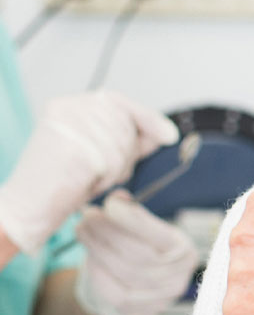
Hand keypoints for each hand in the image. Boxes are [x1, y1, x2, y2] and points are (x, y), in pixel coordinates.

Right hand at [0, 90, 178, 254]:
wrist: (22, 212)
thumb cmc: (58, 185)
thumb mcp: (96, 153)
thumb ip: (128, 138)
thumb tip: (166, 132)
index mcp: (67, 105)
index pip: (119, 102)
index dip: (148, 118)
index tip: (169, 135)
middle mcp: (68, 109)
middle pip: (126, 125)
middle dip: (126, 153)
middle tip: (101, 173)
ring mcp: (72, 127)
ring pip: (123, 146)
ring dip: (115, 170)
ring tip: (88, 179)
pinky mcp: (77, 148)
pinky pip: (113, 163)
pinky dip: (106, 180)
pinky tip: (86, 186)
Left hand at [74, 191, 198, 314]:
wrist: (150, 286)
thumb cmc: (149, 250)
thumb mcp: (150, 230)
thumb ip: (135, 214)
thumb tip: (117, 198)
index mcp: (183, 250)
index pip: (155, 233)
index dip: (129, 218)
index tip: (108, 204)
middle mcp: (177, 277)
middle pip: (136, 254)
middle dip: (107, 233)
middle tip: (87, 216)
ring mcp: (160, 299)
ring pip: (123, 274)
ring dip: (98, 250)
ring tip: (83, 231)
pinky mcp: (141, 314)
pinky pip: (114, 295)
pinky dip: (99, 274)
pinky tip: (90, 258)